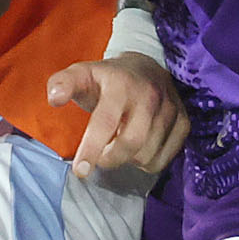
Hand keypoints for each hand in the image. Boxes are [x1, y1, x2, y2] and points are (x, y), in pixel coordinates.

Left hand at [48, 53, 188, 179]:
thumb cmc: (106, 79)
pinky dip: (146, 162)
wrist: (146, 68)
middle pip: (131, 144)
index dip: (92, 149)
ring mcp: (170, 109)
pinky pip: (163, 159)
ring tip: (118, 145)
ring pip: (147, 154)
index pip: (105, 122)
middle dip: (110, 159)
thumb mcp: (81, 75)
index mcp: (120, 84)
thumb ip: (62, 83)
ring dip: (127, 160)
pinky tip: (137, 148)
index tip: (80, 171)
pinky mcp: (184, 122)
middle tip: (99, 158)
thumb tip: (54, 99)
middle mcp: (150, 95)